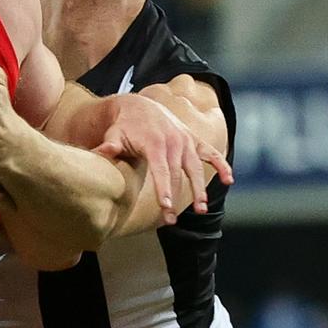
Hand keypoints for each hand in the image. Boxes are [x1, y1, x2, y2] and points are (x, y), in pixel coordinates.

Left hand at [95, 94, 233, 224]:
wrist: (139, 106)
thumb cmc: (124, 126)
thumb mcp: (114, 135)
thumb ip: (109, 147)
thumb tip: (98, 153)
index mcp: (155, 143)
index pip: (162, 170)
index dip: (165, 189)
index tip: (167, 206)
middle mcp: (174, 142)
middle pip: (179, 174)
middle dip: (178, 198)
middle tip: (171, 221)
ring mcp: (186, 141)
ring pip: (196, 168)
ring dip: (200, 188)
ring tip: (201, 209)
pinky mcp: (193, 140)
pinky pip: (211, 153)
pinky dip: (221, 165)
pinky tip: (229, 181)